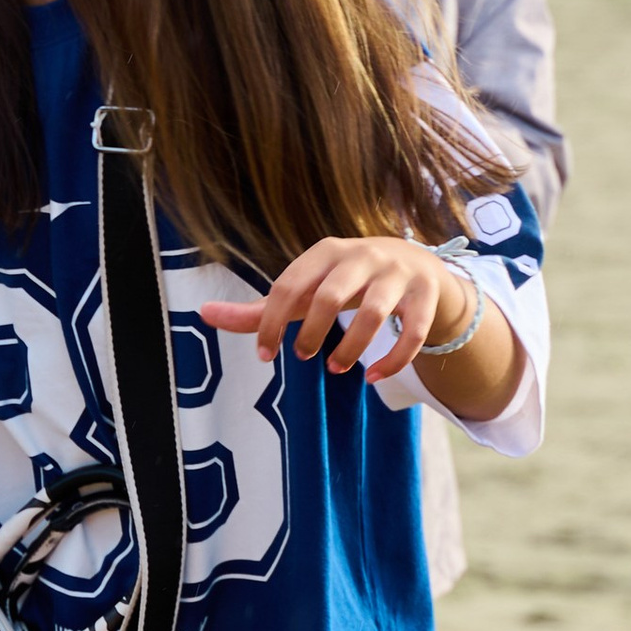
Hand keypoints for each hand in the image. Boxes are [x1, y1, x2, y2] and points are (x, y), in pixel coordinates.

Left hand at [203, 236, 480, 386]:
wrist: (419, 267)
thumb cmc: (346, 283)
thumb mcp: (306, 290)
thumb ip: (259, 308)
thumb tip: (203, 314)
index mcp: (326, 252)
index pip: (288, 286)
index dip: (270, 322)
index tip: (264, 355)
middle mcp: (363, 255)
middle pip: (329, 296)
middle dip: (312, 333)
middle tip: (303, 358)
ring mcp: (398, 273)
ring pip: (373, 312)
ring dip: (351, 348)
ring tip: (336, 368)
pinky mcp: (427, 294)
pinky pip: (412, 331)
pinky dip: (394, 359)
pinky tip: (374, 378)